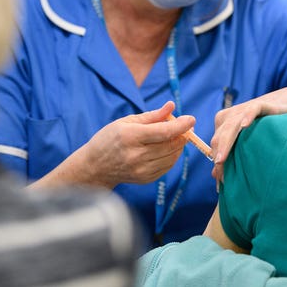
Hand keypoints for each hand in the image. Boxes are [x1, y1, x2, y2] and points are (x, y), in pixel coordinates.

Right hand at [31, 101, 194, 189]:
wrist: (95, 167)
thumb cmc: (109, 139)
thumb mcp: (126, 122)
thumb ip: (152, 116)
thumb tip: (172, 106)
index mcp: (131, 137)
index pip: (163, 132)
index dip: (181, 125)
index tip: (191, 119)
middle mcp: (137, 155)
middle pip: (170, 144)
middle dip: (183, 134)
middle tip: (186, 126)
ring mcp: (141, 170)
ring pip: (171, 156)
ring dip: (178, 145)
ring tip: (176, 136)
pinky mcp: (145, 179)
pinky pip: (167, 166)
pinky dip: (172, 156)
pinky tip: (167, 148)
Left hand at [210, 86, 286, 182]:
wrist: (285, 106)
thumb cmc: (265, 127)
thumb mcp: (246, 143)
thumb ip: (231, 155)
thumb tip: (215, 175)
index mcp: (223, 124)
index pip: (215, 146)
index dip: (216, 164)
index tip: (220, 185)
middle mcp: (230, 116)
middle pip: (219, 138)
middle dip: (219, 159)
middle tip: (223, 180)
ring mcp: (243, 109)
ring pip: (231, 127)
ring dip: (225, 144)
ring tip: (221, 160)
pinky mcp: (260, 104)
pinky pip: (252, 110)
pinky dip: (247, 117)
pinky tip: (245, 125)